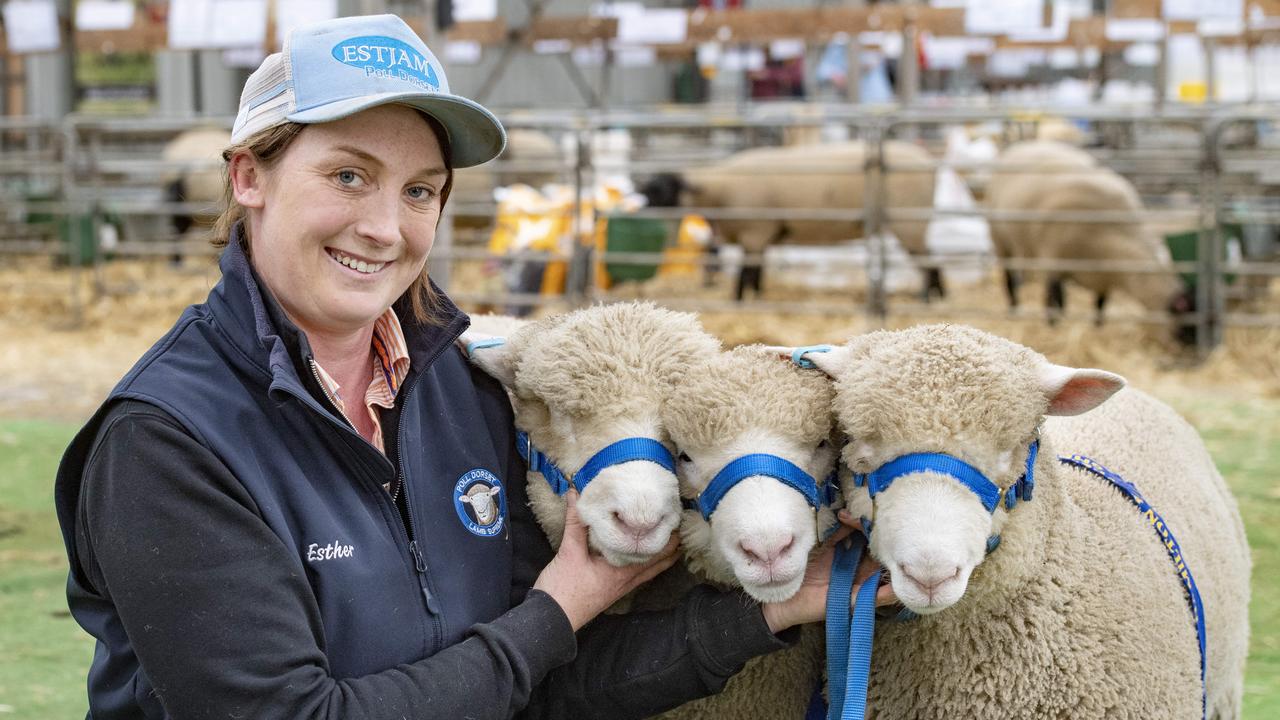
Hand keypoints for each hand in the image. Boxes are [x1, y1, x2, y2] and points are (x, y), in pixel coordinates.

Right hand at [534, 490, 679, 630]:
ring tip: (670, 537)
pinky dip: (646, 563)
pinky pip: (638, 575)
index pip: (653, 551)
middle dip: (669, 544)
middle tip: (677, 523)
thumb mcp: (569, 552)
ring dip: (660, 554)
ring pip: (649, 570)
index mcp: (622, 571)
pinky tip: (644, 556)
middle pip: (658, 562)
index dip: (666, 535)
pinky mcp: (613, 591)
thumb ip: (576, 523)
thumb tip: (577, 494)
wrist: (551, 620)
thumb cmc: (562, 588)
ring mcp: (621, 588)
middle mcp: (627, 580)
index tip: (674, 516)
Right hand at [760, 514, 895, 633]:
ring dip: (860, 526)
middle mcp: (854, 566)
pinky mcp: (824, 548)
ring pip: (856, 537)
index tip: (893, 540)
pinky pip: (837, 533)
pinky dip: (842, 525)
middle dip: (876, 534)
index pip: (881, 563)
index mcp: (863, 580)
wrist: (785, 602)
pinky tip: (846, 516)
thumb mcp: (849, 605)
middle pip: (870, 546)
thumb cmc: (816, 608)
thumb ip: (872, 597)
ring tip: (866, 516)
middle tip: (882, 521)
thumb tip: (897, 589)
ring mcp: (840, 555)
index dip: (888, 551)